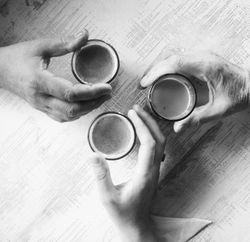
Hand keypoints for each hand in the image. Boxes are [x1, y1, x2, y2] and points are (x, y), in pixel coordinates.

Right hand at [0, 30, 111, 121]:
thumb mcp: (40, 46)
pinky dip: (77, 114)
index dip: (91, 92)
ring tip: (100, 98)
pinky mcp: (42, 109)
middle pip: (72, 109)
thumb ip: (64, 43)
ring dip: (88, 109)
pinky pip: (62, 118)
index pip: (70, 93)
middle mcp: (40, 97)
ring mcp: (41, 106)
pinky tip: (85, 106)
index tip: (106, 87)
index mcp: (38, 80)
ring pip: (69, 116)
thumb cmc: (17, 58)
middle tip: (107, 93)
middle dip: (94, 102)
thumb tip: (84, 35)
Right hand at [89, 105, 164, 241]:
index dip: (142, 126)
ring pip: (160, 143)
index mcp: (145, 174)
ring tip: (139, 116)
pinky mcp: (152, 171)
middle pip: (159, 139)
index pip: (149, 144)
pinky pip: (157, 148)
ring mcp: (155, 170)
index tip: (132, 113)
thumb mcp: (107, 197)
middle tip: (136, 109)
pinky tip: (142, 131)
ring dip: (151, 127)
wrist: (137, 226)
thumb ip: (101, 176)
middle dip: (149, 121)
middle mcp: (154, 170)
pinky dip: (151, 135)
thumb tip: (93, 155)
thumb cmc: (123, 214)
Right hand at [140, 51, 249, 131]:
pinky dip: (166, 65)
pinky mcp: (200, 58)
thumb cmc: (240, 94)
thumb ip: (197, 119)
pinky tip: (162, 75)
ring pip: (173, 54)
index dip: (156, 71)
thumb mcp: (219, 110)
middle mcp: (202, 57)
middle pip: (170, 56)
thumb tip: (177, 127)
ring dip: (159, 65)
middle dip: (153, 69)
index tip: (145, 82)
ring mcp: (201, 55)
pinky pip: (178, 57)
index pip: (175, 62)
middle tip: (144, 83)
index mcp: (206, 66)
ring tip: (149, 79)